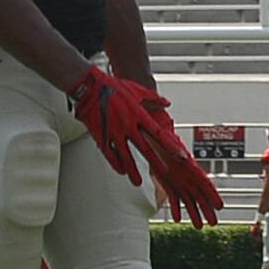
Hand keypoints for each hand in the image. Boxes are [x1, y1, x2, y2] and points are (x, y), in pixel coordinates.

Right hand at [65, 68, 171, 184]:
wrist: (89, 87)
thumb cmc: (113, 86)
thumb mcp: (137, 90)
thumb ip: (153, 99)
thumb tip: (167, 103)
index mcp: (138, 114)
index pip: (158, 134)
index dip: (170, 145)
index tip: (179, 155)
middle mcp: (128, 126)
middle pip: (145, 148)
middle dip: (155, 162)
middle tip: (163, 172)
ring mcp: (114, 132)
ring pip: (125, 156)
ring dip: (132, 170)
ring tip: (137, 182)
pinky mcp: (101, 136)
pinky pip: (109, 154)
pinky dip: (115, 163)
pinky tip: (120, 170)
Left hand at [141, 126, 226, 228]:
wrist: (149, 133)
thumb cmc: (160, 134)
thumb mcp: (167, 140)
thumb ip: (175, 150)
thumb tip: (183, 157)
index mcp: (189, 165)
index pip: (204, 182)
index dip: (212, 194)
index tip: (220, 206)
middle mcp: (186, 174)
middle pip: (199, 194)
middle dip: (207, 209)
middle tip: (214, 223)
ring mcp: (178, 179)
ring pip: (189, 199)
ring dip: (194, 213)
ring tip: (200, 226)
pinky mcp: (168, 182)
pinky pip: (174, 198)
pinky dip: (176, 208)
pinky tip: (178, 219)